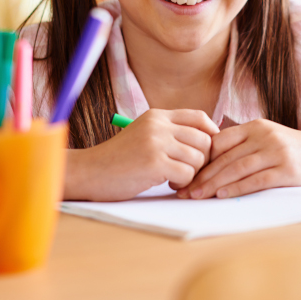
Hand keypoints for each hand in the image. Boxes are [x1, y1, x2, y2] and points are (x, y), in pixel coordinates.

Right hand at [73, 109, 218, 200]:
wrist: (89, 172)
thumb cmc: (118, 159)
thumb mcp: (144, 134)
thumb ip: (169, 133)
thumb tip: (207, 139)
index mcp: (157, 116)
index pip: (198, 117)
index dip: (211, 132)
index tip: (209, 149)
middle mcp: (158, 125)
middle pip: (204, 139)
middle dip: (203, 159)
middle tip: (189, 170)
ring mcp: (156, 143)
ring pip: (198, 158)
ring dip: (191, 173)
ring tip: (175, 178)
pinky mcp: (154, 163)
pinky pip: (187, 173)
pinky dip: (183, 183)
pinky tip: (169, 184)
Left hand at [176, 119, 300, 199]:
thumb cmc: (297, 151)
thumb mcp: (269, 139)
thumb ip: (244, 145)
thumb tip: (210, 161)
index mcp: (256, 126)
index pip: (219, 141)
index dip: (199, 158)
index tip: (183, 173)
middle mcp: (264, 135)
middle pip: (225, 157)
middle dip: (201, 175)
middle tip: (182, 190)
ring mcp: (277, 151)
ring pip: (237, 168)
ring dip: (214, 183)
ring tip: (196, 196)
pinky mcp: (288, 169)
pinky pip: (257, 179)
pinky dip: (237, 187)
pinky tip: (222, 195)